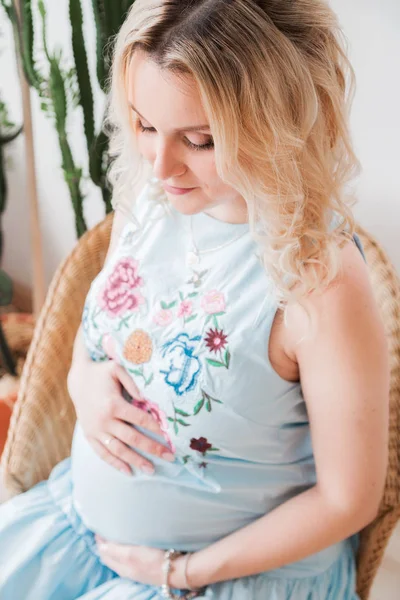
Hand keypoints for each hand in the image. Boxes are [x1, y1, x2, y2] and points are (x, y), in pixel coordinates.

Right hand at [67, 349, 174, 474]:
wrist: (77, 380)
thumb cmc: (101, 372)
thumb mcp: (117, 369)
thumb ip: (132, 382)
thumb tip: (146, 399)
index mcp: (113, 404)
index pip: (140, 419)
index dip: (155, 428)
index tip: (169, 436)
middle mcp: (104, 420)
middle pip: (132, 438)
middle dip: (152, 448)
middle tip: (170, 457)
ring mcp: (96, 430)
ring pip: (118, 450)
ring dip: (136, 461)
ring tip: (151, 470)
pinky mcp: (89, 435)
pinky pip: (103, 453)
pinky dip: (115, 464)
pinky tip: (129, 471)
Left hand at [95, 536, 185, 588]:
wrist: (176, 570)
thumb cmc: (154, 561)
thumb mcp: (131, 554)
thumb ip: (115, 551)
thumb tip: (99, 547)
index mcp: (121, 567)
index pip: (104, 553)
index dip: (100, 541)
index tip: (97, 528)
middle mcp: (127, 569)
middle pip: (110, 556)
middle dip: (105, 544)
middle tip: (103, 529)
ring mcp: (136, 569)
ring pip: (119, 557)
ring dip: (114, 546)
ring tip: (114, 534)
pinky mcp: (145, 566)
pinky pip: (128, 557)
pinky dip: (123, 549)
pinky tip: (129, 543)